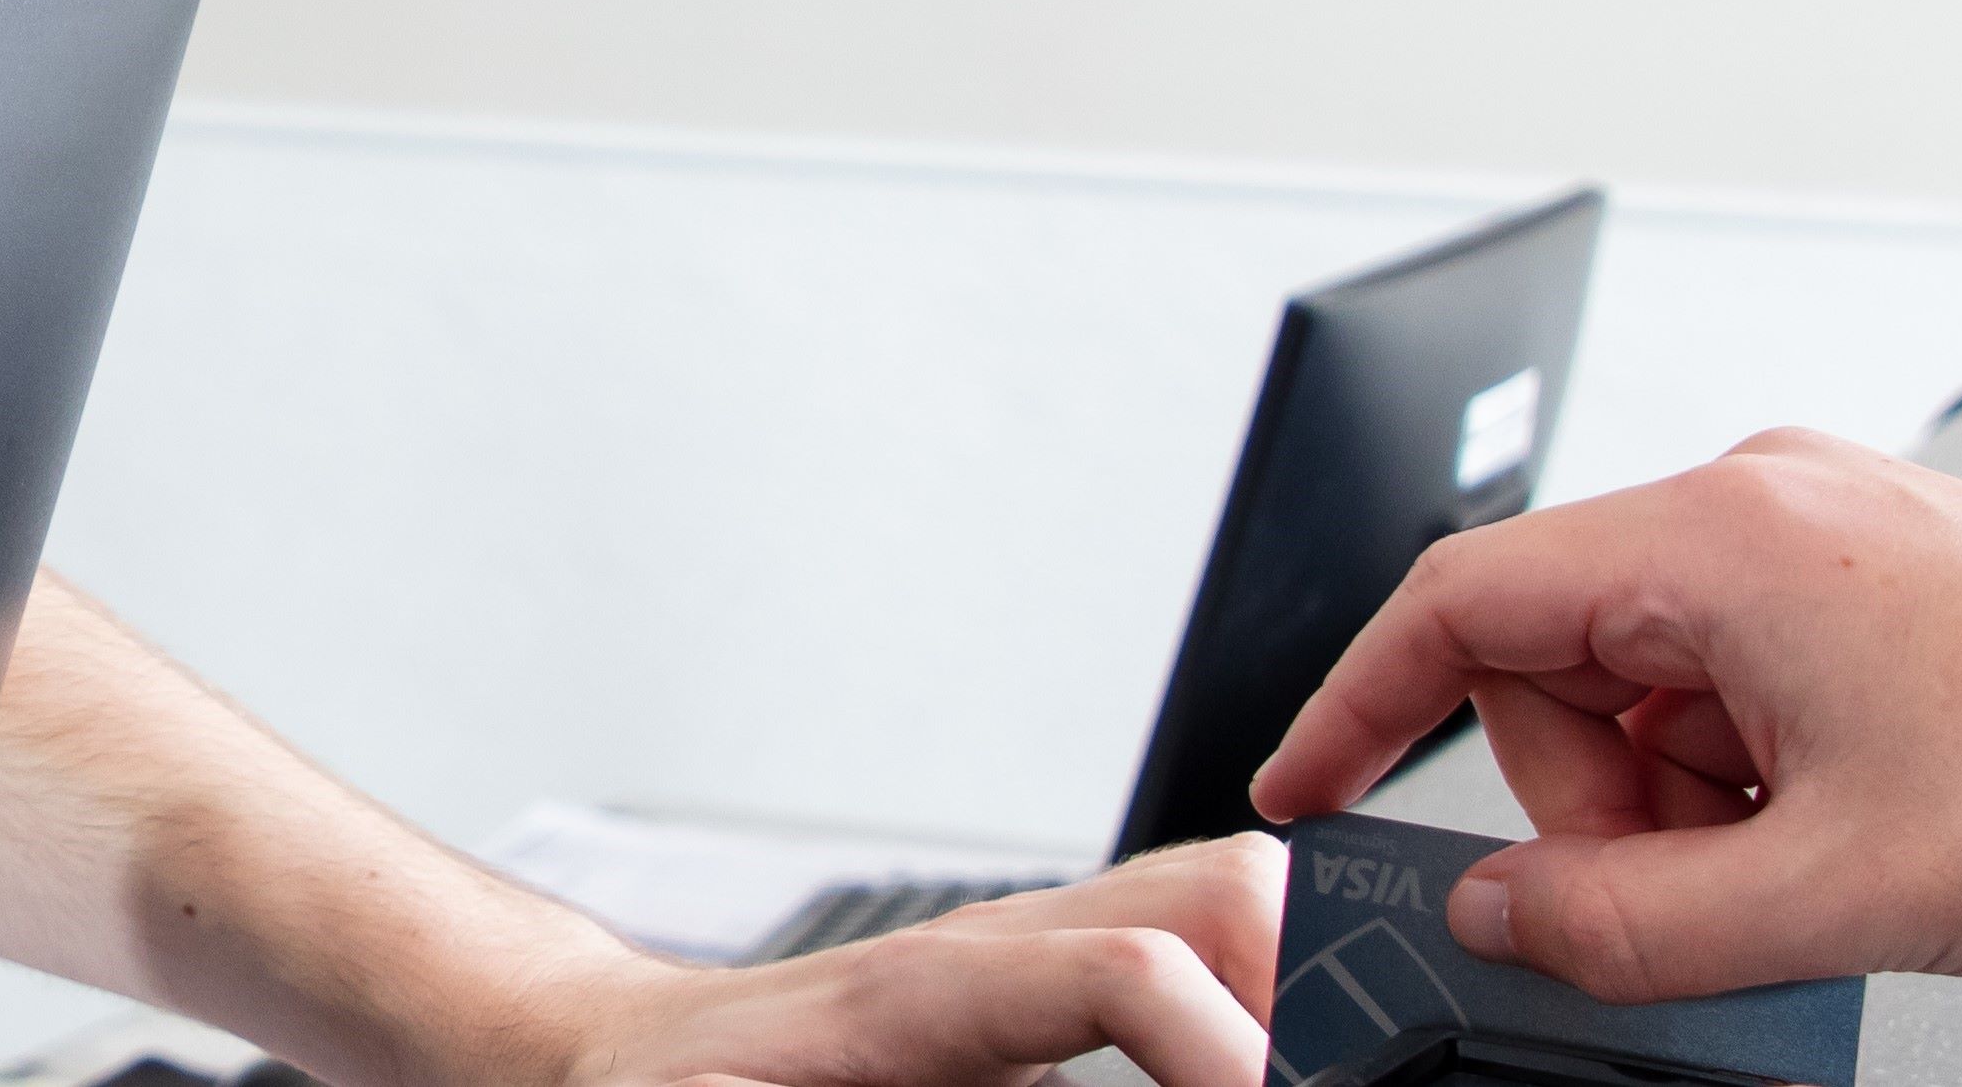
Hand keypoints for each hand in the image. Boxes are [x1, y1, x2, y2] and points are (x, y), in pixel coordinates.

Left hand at [503, 837, 1301, 1086]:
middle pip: (1213, 894)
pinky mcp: (1045, 1009)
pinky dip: (1256, 1011)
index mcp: (925, 990)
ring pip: (1220, 909)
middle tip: (1342, 1084)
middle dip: (1304, 986)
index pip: (1129, 971)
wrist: (619, 1063)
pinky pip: (1189, 966)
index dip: (1223, 1052)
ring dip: (1295, 989)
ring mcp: (1032, 967)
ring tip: (1323, 1075)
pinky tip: (1263, 1071)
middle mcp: (998, 952)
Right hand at [1235, 429, 1961, 1003]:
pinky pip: (1748, 664)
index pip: (1464, 601)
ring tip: (1814, 861)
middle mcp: (1775, 495)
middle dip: (1595, 793)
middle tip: (1694, 891)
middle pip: (1564, 649)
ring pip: (1660, 669)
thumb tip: (1504, 913)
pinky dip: (1760, 763)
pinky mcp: (1891, 568)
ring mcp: (1838, 524)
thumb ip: (1624, 923)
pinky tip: (1853, 826)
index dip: (1360, 702)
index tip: (1306, 783)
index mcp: (1732, 535)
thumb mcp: (1831, 896)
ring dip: (1692, 790)